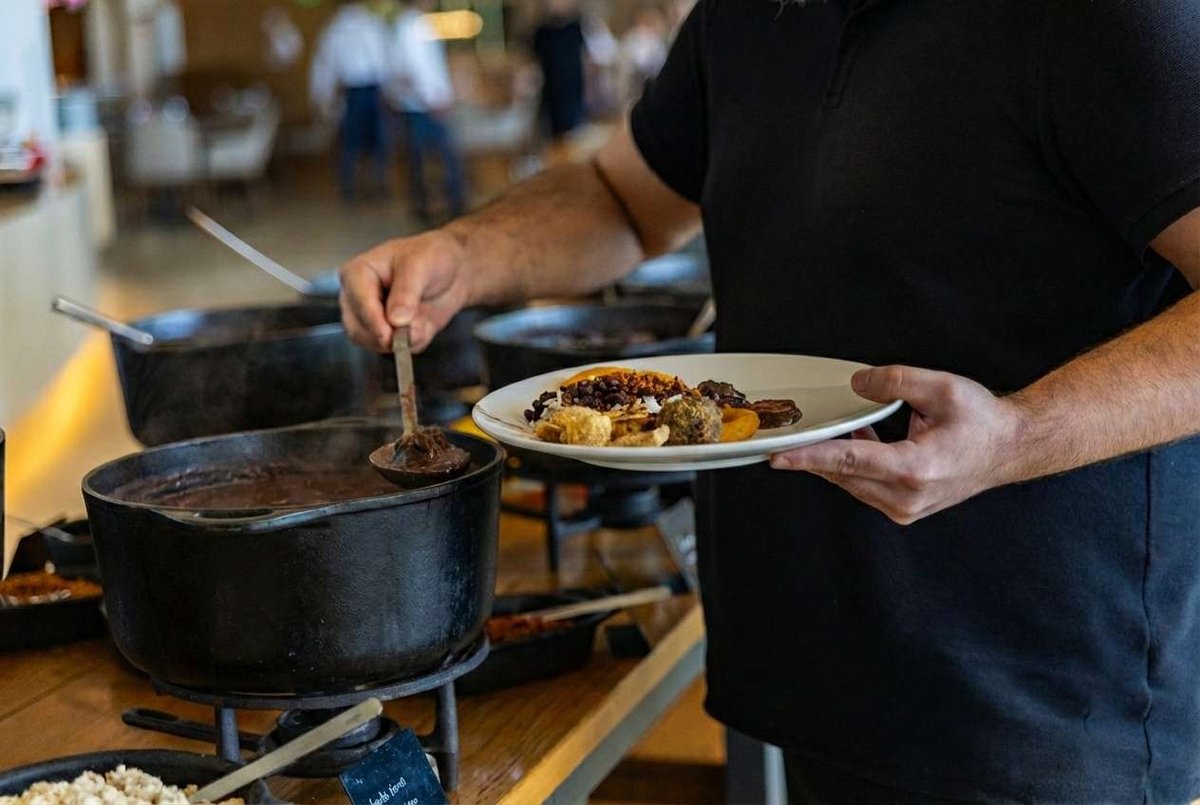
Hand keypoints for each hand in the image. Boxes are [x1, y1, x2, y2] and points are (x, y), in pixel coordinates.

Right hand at [339, 230, 469, 352]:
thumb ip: (407, 290)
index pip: (358, 303)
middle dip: (387, 336)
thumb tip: (395, 320)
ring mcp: (370, 319)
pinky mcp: (387, 334)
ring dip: (402, 341)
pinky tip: (424, 325)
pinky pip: (396, 350)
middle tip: (414, 328)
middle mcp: (357, 298)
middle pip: (358, 330)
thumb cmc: (431, 256)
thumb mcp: (421, 265)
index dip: (373, 321)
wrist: (452, 271)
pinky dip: (413, 343)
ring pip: (374, 344)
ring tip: (422, 320)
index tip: (388, 335)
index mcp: (357, 273)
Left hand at [769, 366, 1025, 524]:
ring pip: (851, 482)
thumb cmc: (982, 421)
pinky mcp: (905, 509)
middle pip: (842, 474)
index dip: (808, 456)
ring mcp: (905, 508)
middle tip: (783, 439)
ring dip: (833, 459)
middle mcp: (906, 496)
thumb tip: (857, 384)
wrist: (1011, 449)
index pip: (847, 460)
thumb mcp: (942, 388)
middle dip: (811, 455)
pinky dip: (853, 465)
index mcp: (914, 470)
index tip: (777, 456)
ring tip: (823, 433)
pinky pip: (865, 486)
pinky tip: (855, 440)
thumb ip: (895, 382)